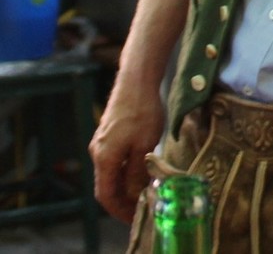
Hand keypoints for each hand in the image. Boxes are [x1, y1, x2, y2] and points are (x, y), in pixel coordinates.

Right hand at [89, 84, 165, 221]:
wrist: (135, 82)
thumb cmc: (142, 112)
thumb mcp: (145, 145)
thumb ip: (137, 172)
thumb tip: (134, 195)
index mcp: (105, 158)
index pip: (106, 195)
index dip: (119, 210)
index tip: (134, 219)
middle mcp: (98, 153)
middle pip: (106, 186)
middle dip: (122, 201)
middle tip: (141, 210)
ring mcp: (102, 143)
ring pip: (111, 173)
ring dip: (125, 187)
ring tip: (144, 195)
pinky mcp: (108, 135)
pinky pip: (114, 162)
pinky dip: (125, 173)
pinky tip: (140, 173)